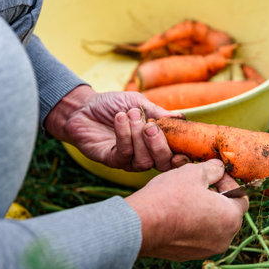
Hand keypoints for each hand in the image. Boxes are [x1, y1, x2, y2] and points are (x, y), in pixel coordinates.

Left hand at [45, 85, 185, 170]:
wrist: (84, 107)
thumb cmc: (114, 105)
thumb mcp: (139, 104)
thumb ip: (159, 113)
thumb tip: (181, 118)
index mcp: (156, 143)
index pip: (175, 157)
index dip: (182, 157)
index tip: (184, 149)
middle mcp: (145, 155)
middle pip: (162, 164)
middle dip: (159, 145)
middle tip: (150, 126)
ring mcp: (128, 160)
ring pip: (144, 161)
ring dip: (138, 136)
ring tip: (130, 114)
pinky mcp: (111, 160)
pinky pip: (124, 154)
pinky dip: (124, 135)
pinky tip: (119, 119)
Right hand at [125, 159, 248, 260]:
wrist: (140, 225)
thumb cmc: (170, 197)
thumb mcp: (194, 172)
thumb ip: (212, 169)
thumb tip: (218, 168)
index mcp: (230, 218)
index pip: (242, 198)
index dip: (228, 182)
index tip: (214, 175)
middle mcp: (224, 238)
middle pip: (228, 212)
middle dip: (216, 196)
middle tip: (199, 184)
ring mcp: (206, 249)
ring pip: (213, 225)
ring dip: (204, 209)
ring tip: (186, 196)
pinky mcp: (188, 255)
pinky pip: (198, 236)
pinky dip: (192, 223)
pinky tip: (177, 211)